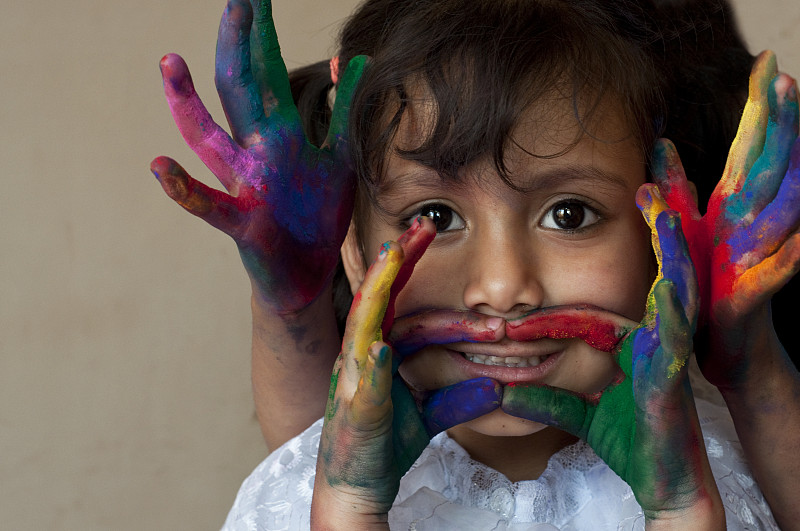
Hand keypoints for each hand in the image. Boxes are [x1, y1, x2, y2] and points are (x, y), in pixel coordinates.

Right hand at [151, 0, 366, 311]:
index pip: (266, 71)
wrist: (307, 274)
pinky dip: (184, 189)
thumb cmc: (317, 214)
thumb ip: (343, 111)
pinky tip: (160, 165)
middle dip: (237, 44)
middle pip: (238, 90)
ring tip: (171, 60)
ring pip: (210, 139)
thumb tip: (352, 60)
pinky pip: (210, 205)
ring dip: (188, 103)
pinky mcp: (243, 223)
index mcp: (278, 133)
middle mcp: (254, 152)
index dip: (261, 33)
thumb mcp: (339, 156)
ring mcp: (244, 185)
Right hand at [311, 219, 501, 526]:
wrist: (357, 487)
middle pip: (376, 297)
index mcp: (376, 349)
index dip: (407, 265)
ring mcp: (355, 378)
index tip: (426, 232)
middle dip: (395, 260)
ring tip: (392, 257)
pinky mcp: (356, 408)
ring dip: (379, 290)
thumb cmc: (385, 444)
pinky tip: (385, 346)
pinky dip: (374, 362)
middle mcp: (361, 355)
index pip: (394, 300)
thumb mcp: (429, 414)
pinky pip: (365, 381)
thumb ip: (458, 397)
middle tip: (420, 225)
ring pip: (363, 324)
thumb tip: (496, 386)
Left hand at [502, 192, 722, 524]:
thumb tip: (499, 387)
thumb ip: (540, 393)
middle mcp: (655, 326)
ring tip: (666, 200)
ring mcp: (668, 345)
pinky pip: (676, 329)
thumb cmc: (626, 437)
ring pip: (677, 282)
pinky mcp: (675, 370)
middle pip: (663, 257)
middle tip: (662, 163)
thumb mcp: (572, 404)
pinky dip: (675, 302)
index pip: (635, 261)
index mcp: (632, 325)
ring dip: (674, 241)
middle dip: (669, 211)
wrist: (663, 476)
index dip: (642, 226)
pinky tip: (670, 278)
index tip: (637, 181)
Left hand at [646, 51, 799, 385]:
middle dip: (781, 128)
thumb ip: (673, 189)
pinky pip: (769, 277)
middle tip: (790, 82)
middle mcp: (749, 227)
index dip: (759, 111)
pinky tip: (799, 243)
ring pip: (780, 216)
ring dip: (795, 184)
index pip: (749, 151)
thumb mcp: (684, 232)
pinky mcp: (750, 297)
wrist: (724, 345)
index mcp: (732, 209)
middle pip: (770, 170)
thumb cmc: (706, 287)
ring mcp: (756, 259)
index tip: (768, 63)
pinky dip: (784, 261)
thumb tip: (660, 147)